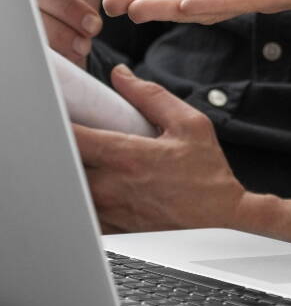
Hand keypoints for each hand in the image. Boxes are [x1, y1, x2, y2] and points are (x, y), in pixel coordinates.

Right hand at [18, 0, 102, 66]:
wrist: (66, 12)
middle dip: (67, 6)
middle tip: (93, 23)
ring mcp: (10, 1)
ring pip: (28, 15)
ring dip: (61, 31)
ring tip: (86, 40)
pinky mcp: (11, 26)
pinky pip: (27, 37)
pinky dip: (53, 46)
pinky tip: (73, 50)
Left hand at [76, 65, 290, 243]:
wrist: (220, 218)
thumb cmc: (207, 172)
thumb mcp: (189, 123)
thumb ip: (151, 96)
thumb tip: (121, 75)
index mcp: (128, 156)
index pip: (74, 137)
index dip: (57, 123)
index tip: (55, 112)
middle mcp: (112, 186)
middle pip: (64, 166)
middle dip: (62, 148)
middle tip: (70, 135)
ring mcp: (108, 212)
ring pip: (70, 190)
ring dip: (73, 173)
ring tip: (88, 161)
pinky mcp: (111, 230)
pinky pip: (83, 213)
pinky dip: (82, 198)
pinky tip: (98, 187)